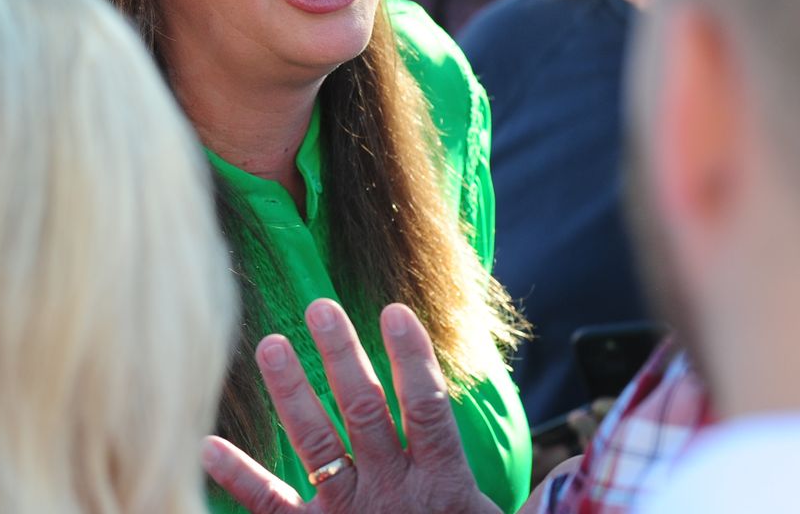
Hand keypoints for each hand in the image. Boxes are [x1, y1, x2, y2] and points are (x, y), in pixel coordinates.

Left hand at [202, 299, 503, 513]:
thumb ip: (526, 491)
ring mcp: (352, 512)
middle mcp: (393, 493)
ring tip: (270, 343)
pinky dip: (237, 476)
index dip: (416, 361)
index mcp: (443, 488)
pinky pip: (271, 504)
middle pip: (364, 412)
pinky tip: (203, 448)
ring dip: (293, 391)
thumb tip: (596, 463)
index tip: (398, 311)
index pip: (429, 410)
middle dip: (342, 356)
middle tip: (317, 306)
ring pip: (319, 442)